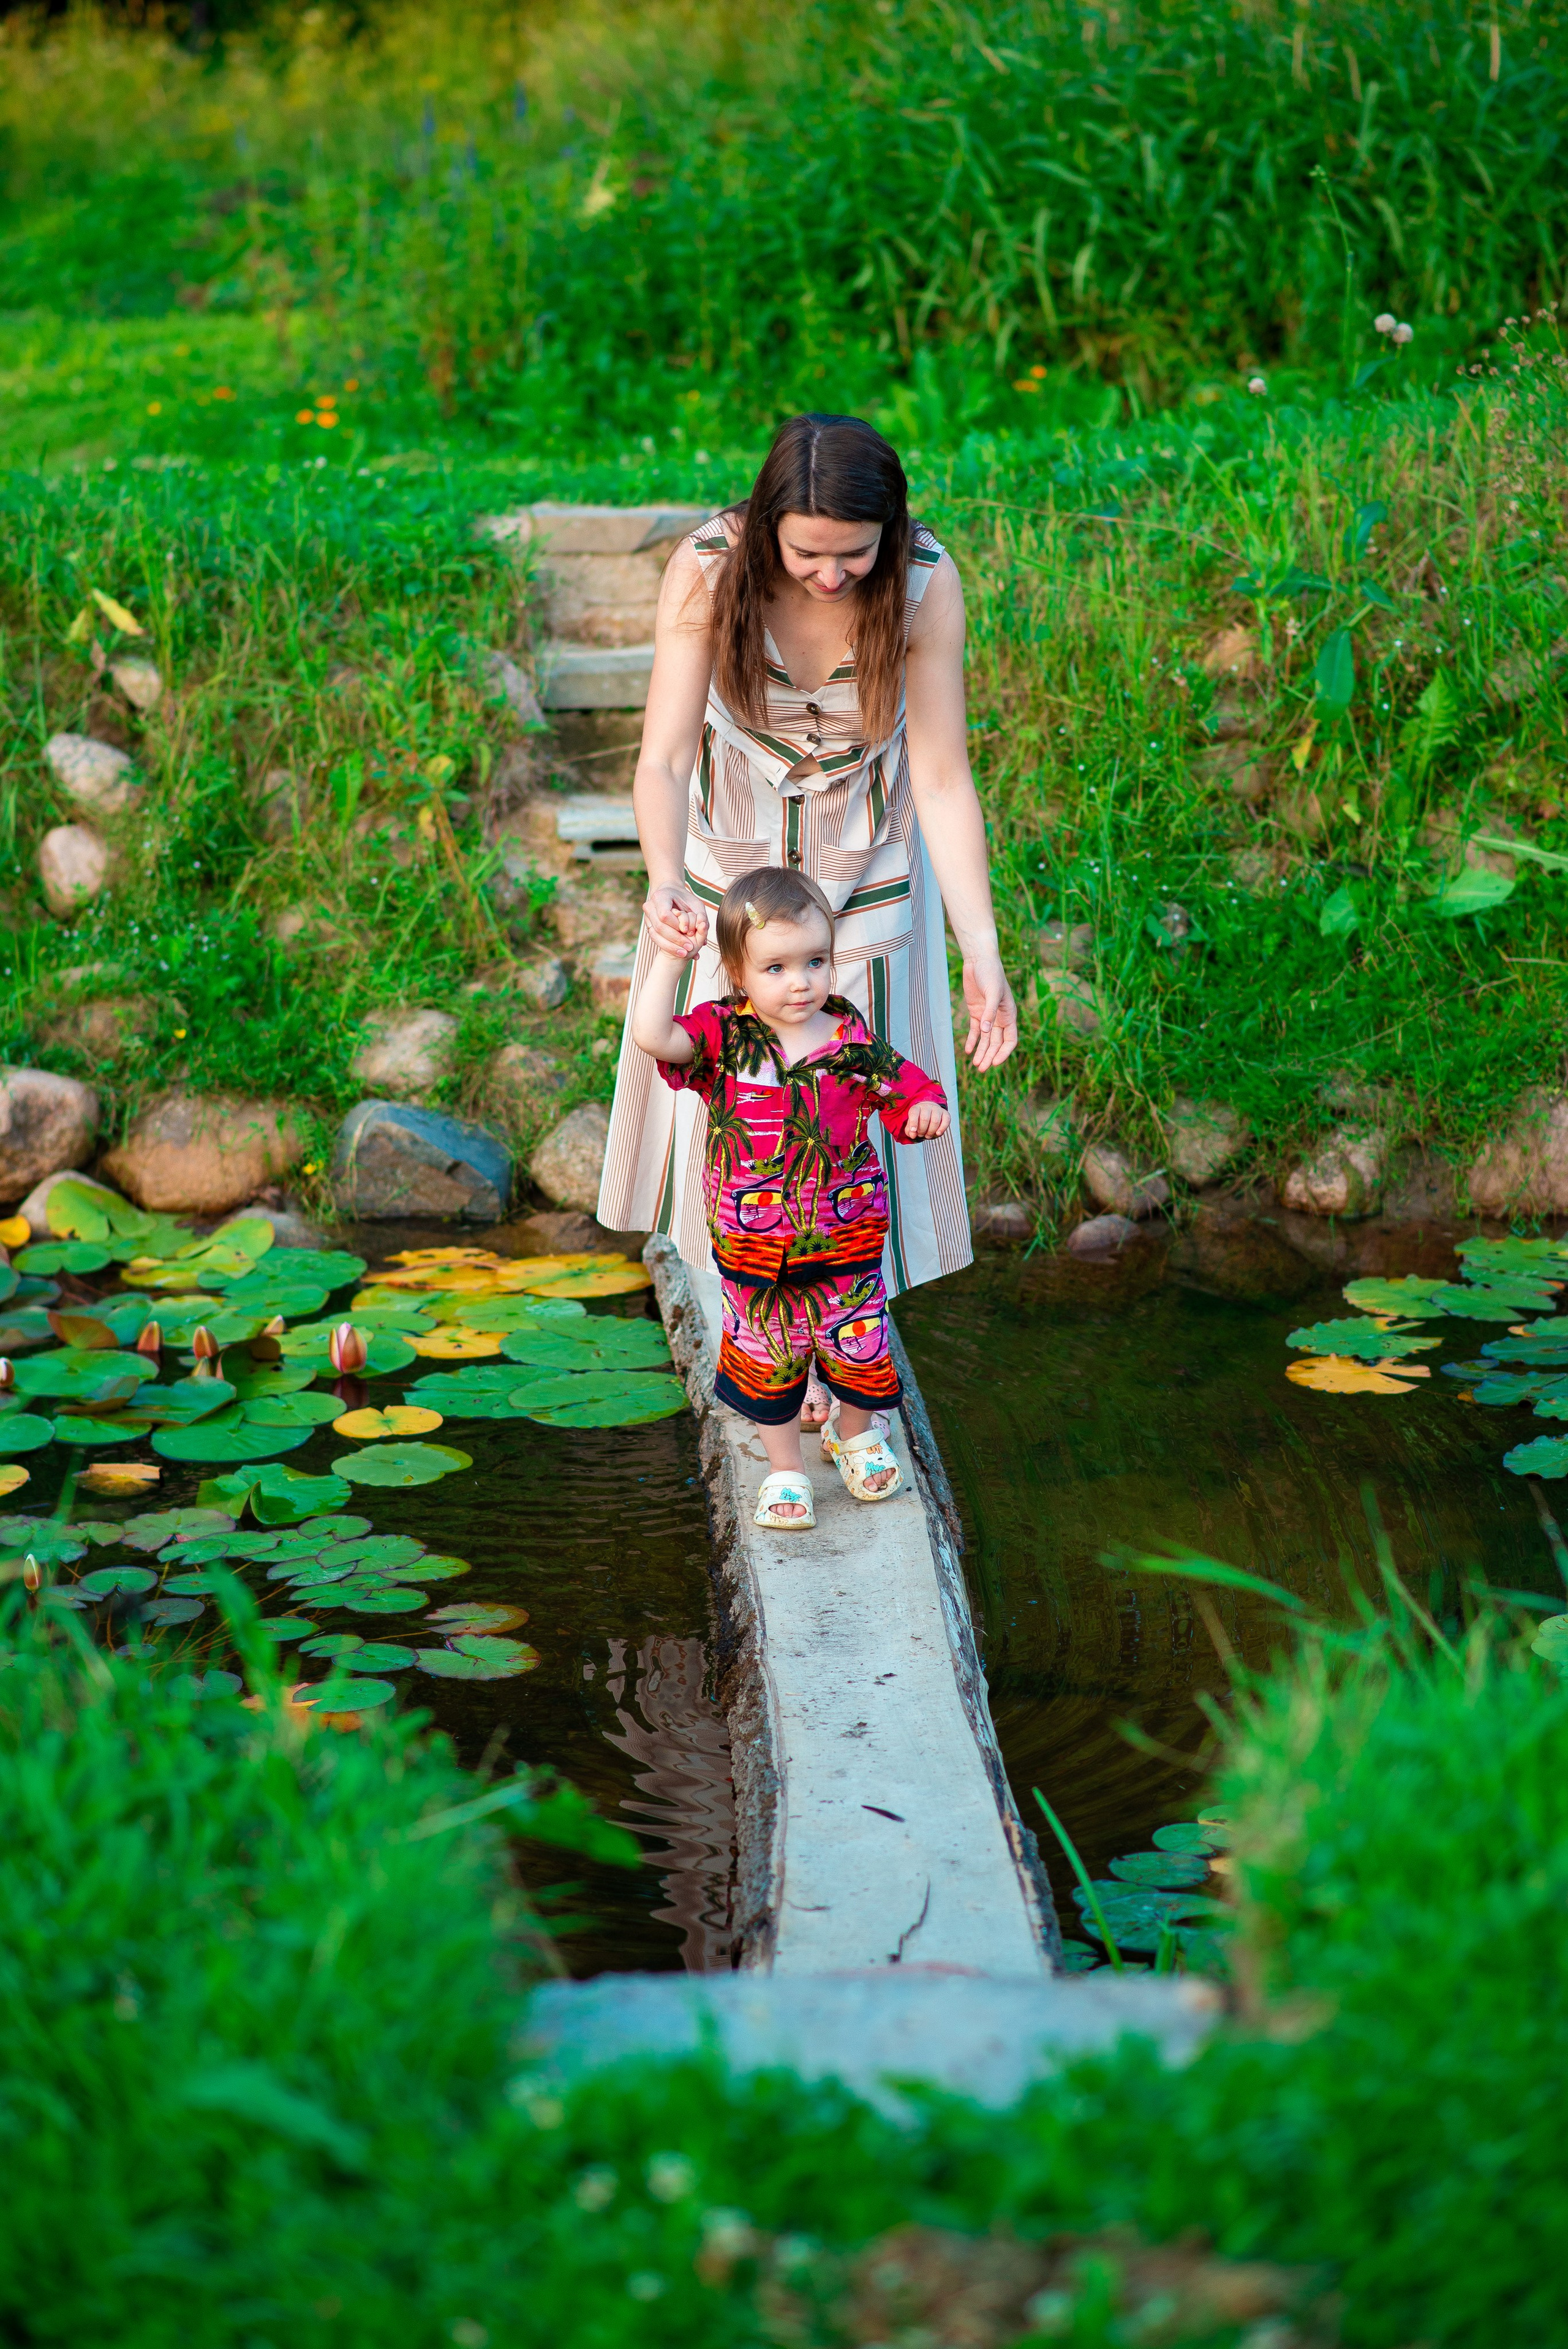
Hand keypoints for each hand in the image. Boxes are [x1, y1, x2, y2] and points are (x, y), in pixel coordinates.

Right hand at [644, 883, 707, 959]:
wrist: (670, 893)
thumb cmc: (685, 899)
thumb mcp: (696, 904)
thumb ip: (701, 917)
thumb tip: (702, 930)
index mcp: (660, 896)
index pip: (665, 915)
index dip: (676, 926)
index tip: (688, 932)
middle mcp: (650, 905)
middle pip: (659, 927)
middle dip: (675, 939)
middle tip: (689, 948)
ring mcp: (647, 915)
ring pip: (655, 934)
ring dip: (670, 946)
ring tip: (684, 953)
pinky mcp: (648, 924)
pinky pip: (654, 937)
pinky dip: (666, 946)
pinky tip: (677, 951)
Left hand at [903, 1101, 950, 1140]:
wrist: (929, 1113)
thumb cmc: (919, 1120)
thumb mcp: (911, 1125)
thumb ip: (909, 1131)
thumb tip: (913, 1135)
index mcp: (916, 1108)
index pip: (914, 1113)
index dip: (913, 1123)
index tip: (913, 1130)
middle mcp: (927, 1107)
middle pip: (925, 1119)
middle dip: (922, 1130)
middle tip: (921, 1135)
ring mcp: (937, 1109)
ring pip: (935, 1121)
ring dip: (931, 1131)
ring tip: (927, 1135)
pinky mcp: (945, 1113)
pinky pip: (946, 1120)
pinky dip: (942, 1128)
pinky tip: (937, 1133)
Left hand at [959, 953, 1017, 1071]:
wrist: (979, 960)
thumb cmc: (991, 973)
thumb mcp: (993, 992)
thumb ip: (990, 1012)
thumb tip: (987, 1031)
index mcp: (1009, 1014)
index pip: (1010, 1039)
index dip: (1004, 1052)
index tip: (994, 1062)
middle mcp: (999, 1018)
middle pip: (996, 1043)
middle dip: (990, 1056)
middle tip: (981, 1069)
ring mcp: (987, 1016)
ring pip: (986, 1039)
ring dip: (981, 1052)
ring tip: (975, 1065)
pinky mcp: (976, 1012)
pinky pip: (975, 1031)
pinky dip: (972, 1041)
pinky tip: (968, 1051)